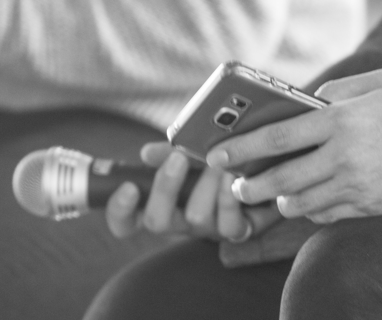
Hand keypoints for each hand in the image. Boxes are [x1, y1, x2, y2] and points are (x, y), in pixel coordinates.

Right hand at [104, 142, 277, 242]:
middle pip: (156, 221)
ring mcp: (207, 229)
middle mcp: (180, 221)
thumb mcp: (189, 150)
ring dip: (205, 185)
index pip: (125, 221)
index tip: (128, 186)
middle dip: (166, 188)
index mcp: (160, 202)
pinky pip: (230, 226)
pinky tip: (234, 177)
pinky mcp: (237, 230)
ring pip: (196, 219)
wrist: (261, 165)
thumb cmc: (217, 157)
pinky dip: (230, 198)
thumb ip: (168, 152)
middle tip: (178, 158)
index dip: (120, 210)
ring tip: (217, 162)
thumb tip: (146, 154)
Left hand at [208, 69, 381, 223]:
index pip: (278, 137)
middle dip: (250, 185)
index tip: (216, 155)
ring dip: (279, 200)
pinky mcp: (371, 207)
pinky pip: (326, 215)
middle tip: (236, 185)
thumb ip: (336, 91)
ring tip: (271, 194)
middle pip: (281, 178)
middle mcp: (345, 156)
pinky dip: (310, 210)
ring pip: (300, 202)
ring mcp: (358, 187)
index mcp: (342, 120)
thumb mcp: (378, 83)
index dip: (242, 149)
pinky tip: (306, 200)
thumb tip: (301, 103)